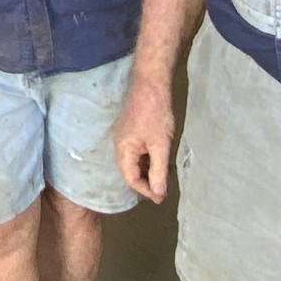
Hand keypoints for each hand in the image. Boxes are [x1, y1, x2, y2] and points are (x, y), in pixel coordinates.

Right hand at [111, 78, 176, 201]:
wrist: (151, 84)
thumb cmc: (156, 115)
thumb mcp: (161, 146)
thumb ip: (159, 172)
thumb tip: (158, 194)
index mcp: (123, 150)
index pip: (131, 178)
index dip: (146, 190)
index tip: (161, 196)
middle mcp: (118, 143)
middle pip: (129, 170)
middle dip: (145, 182)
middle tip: (162, 189)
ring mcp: (121, 135)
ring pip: (131, 160)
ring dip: (145, 170)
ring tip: (161, 176)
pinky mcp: (127, 128)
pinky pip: (133, 150)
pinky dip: (144, 158)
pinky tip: (156, 158)